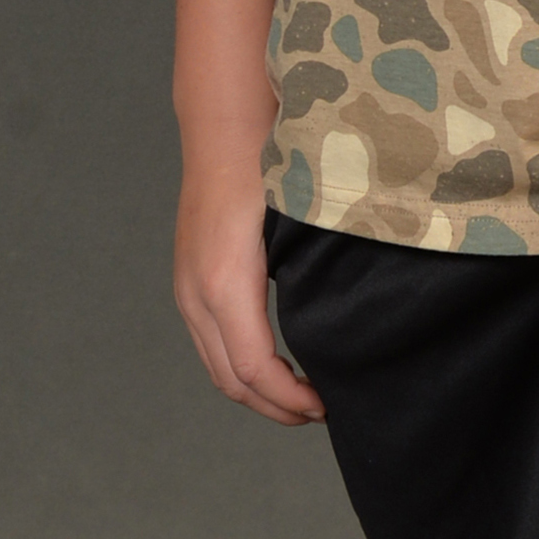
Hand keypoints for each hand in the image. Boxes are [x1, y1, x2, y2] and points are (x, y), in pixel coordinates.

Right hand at [173, 161, 325, 425]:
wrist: (225, 126)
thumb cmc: (271, 164)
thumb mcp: (302, 219)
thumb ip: (316, 272)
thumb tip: (351, 326)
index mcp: (225, 283)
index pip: (255, 369)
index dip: (290, 400)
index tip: (327, 407)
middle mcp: (196, 293)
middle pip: (231, 380)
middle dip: (275, 407)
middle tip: (320, 413)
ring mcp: (186, 288)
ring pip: (216, 366)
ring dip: (256, 392)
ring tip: (300, 397)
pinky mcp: (187, 281)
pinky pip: (210, 344)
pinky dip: (239, 368)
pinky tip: (274, 364)